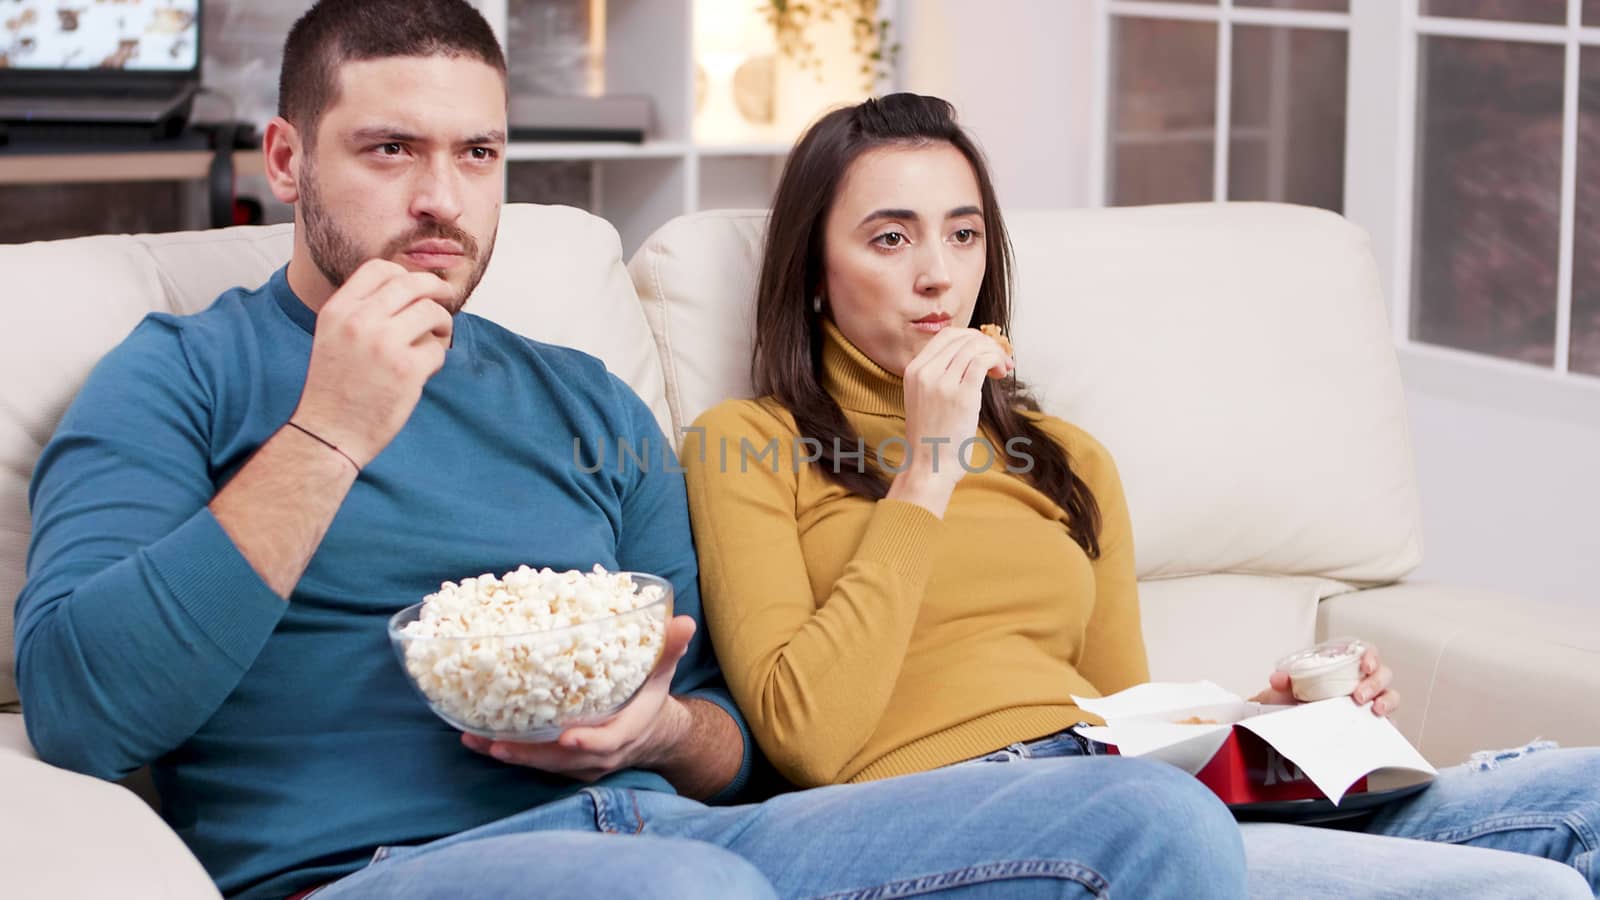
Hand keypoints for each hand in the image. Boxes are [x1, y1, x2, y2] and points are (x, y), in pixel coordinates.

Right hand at [291, 259, 455, 466]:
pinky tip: (424, 370)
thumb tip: (407, 289)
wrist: (328, 433)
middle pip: (412, 283)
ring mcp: (384, 344)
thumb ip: (361, 312)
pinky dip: (436, 358)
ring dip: (442, 324)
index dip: (404, 273)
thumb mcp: (333, 336)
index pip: (378, 268)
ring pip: (432, 313)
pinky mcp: (407, 370)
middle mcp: (359, 321)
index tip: (416, 287)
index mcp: (338, 310)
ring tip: (437, 338)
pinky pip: (437, 350)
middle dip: (436, 288)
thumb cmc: (335, 388)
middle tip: (445, 298)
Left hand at [461, 615, 697, 780]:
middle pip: (563, 759)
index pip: (607, 741)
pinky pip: (536, 761)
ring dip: (510, 754)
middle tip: (497, 742)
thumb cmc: (650, 695)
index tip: (566, 736)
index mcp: (626, 729)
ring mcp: (581, 763)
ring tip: (476, 740)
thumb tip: (683, 621)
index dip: (587, 741)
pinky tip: (478, 739)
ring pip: (543, 763)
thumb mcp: (661, 670)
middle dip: (530, 754)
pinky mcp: (565, 763)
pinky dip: (509, 752)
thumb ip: (668, 647)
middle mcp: (601, 753)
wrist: (651, 732)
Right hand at [895, 328, 1013, 492]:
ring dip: (995, 353)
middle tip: (1000, 358)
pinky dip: (996, 361)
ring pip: (975, 347)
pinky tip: (1001, 373)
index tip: (983, 348)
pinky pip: (983, 361)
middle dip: (986, 343)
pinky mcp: (962, 395)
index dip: (970, 337)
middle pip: (962, 338)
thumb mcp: (923, 398)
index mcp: (913, 370)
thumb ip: (938, 375)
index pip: (945, 335)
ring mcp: (942, 383)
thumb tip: (969, 355)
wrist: (929, 465)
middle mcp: (925, 372)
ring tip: (1002, 368)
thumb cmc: (931, 437)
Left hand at [1252, 645, 1399, 716]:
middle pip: (1382, 674)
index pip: (1367, 653)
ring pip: (1391, 695)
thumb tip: (1279, 679)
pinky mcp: (1374, 722)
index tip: (1365, 665)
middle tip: (1359, 695)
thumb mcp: (1289, 687)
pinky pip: (1390, 720)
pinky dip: (1389, 723)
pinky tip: (1380, 726)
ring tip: (1375, 710)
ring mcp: (1370, 701)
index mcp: (1346, 666)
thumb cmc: (1298, 698)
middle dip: (1374, 683)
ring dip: (1386, 701)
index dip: (1371, 656)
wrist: (1294, 722)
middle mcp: (1362, 681)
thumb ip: (1284, 680)